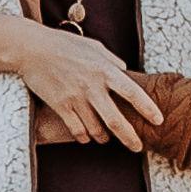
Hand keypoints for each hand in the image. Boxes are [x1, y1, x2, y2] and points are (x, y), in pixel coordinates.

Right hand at [0, 17, 163, 148]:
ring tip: (106, 139)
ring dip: (104, 138)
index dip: (148, 108)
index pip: (132, 93)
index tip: (158, 121)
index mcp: (105, 69)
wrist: (31, 48)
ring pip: (96, 129)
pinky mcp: (60, 105)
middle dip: (130, 138)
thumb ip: (112, 60)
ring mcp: (75, 97)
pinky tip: (86, 137)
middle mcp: (92, 86)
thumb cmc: (64, 44)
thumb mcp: (93, 46)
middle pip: (116, 121)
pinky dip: (83, 137)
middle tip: (138, 147)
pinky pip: (76, 130)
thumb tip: (125, 72)